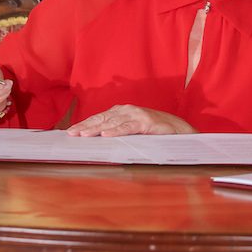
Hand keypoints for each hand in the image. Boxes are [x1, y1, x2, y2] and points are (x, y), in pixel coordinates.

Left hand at [67, 105, 192, 136]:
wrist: (179, 130)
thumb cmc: (155, 131)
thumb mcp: (133, 131)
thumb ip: (119, 132)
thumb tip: (98, 141)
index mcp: (123, 111)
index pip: (100, 118)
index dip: (85, 124)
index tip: (71, 131)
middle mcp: (128, 110)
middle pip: (102, 118)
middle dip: (86, 126)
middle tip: (71, 134)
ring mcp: (137, 115)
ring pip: (113, 122)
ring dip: (96, 129)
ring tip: (84, 135)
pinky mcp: (146, 122)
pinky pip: (128, 127)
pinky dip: (116, 131)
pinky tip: (106, 135)